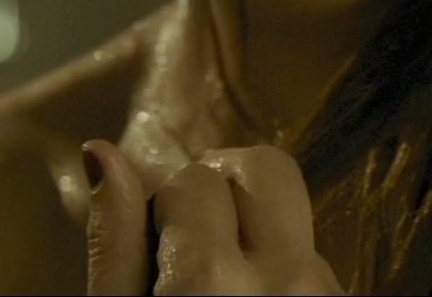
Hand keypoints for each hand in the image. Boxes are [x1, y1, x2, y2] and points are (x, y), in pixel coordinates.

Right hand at [83, 139, 345, 296]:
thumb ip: (114, 243)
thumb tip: (101, 149)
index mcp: (211, 281)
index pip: (196, 178)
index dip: (170, 211)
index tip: (162, 257)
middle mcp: (287, 279)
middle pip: (269, 167)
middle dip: (227, 189)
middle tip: (199, 244)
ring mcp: (330, 296)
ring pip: (296, 217)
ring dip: (261, 240)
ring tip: (231, 294)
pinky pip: (321, 264)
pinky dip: (289, 276)